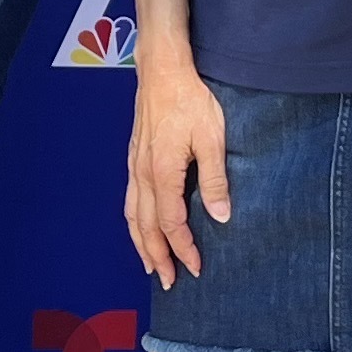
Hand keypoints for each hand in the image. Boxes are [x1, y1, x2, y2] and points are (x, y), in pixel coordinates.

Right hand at [124, 62, 231, 284]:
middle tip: (168, 281)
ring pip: (133, 215)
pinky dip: (134, 222)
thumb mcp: (212, 138)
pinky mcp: (134, 158)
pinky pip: (130, 199)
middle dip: (157, 257)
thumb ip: (215, 180)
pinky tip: (141, 227)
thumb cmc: (189, 100)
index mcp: (162, 172)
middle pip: (146, 226)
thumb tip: (221, 216)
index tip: (197, 267)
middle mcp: (143, 173)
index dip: (183, 249)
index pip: (171, 223)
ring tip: (150, 264)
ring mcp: (135, 166)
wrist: (162, 70)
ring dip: (141, 243)